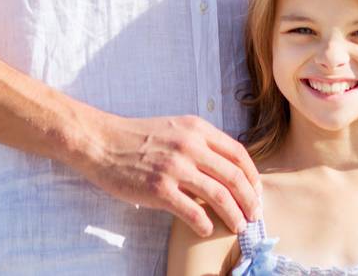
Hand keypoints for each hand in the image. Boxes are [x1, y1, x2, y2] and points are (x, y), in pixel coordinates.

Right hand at [74, 112, 261, 236]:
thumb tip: (227, 167)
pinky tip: (206, 230)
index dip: (252, 176)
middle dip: (250, 200)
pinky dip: (205, 224)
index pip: (238, 154)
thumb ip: (201, 142)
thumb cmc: (137, 137)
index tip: (256, 192)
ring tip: (239, 226)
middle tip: (255, 215)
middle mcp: (189, 146)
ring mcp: (174, 168)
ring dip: (234, 215)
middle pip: (234, 176)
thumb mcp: (175, 128)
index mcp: (196, 129)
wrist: (101, 142)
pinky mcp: (159, 189)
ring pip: (219, 195)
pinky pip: (192, 212)